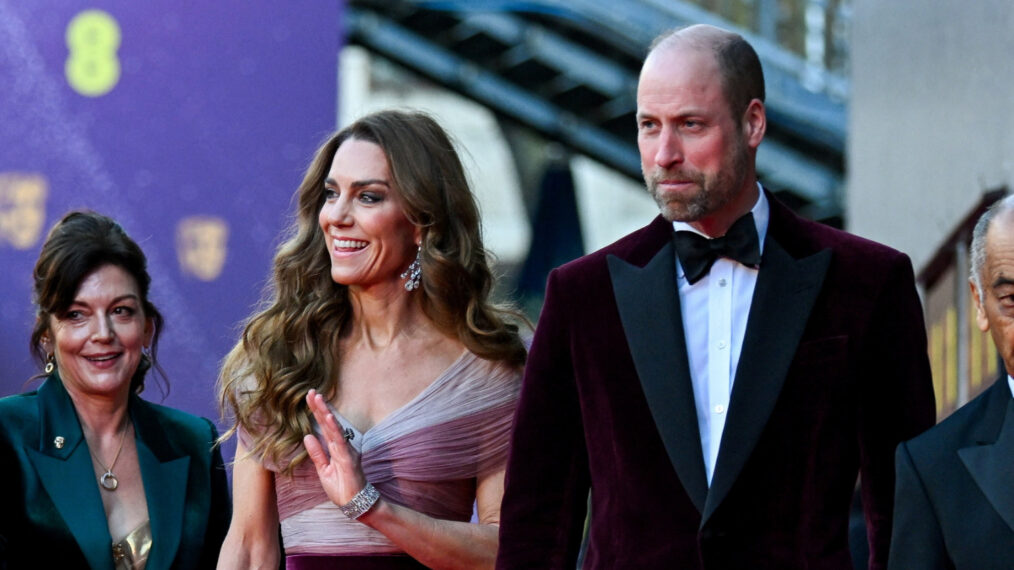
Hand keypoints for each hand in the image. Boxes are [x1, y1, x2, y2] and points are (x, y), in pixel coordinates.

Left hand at [302, 389, 368, 506]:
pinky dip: (335, 429)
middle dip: (319, 407)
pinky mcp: (349, 458)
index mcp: (335, 448)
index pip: (324, 427)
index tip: (308, 399)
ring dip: (325, 413)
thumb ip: (317, 453)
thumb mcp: (324, 470)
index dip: (317, 413)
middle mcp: (342, 446)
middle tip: (310, 391)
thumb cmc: (342, 488)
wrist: (355, 504)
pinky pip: (340, 441)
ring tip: (317, 399)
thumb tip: (307, 436)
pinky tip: (329, 418)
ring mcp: (346, 450)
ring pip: (334, 428)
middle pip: (328, 423)